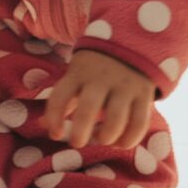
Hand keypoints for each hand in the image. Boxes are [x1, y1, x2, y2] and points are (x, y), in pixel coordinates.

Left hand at [40, 49, 156, 149]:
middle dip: (80, 131)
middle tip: (77, 143)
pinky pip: (139, 123)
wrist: (133, 44)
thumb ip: (63, 100)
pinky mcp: (144, 95)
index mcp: (78, 74)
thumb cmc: (95, 70)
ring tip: (102, 140)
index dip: (55, 118)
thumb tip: (43, 125)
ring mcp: (125, 86)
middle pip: (88, 108)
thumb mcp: (76, 77)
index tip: (55, 135)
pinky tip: (119, 142)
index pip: (60, 96)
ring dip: (106, 137)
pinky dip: (129, 139)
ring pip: (116, 119)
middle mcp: (101, 79)